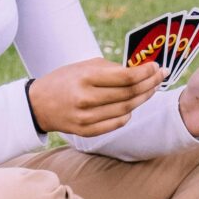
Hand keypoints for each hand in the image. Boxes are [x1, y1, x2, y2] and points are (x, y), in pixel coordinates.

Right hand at [28, 58, 164, 136]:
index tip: (156, 66)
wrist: (37, 105)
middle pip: (129, 94)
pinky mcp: (86, 132)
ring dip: (144, 98)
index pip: (125, 77)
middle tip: (161, 76)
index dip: (145, 72)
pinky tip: (133, 104)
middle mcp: (86, 99)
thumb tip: (140, 70)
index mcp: (85, 78)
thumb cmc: (65, 80)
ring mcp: (86, 118)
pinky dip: (129, 114)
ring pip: (126, 109)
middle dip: (150, 84)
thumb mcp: (84, 66)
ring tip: (152, 88)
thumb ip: (111, 68)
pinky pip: (117, 123)